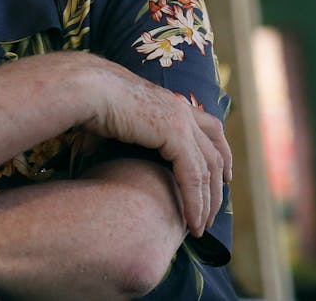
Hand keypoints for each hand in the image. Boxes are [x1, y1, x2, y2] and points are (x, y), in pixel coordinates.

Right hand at [73, 56, 231, 237]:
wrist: (89, 89)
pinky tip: (192, 221)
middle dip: (217, 185)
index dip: (222, 152)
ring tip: (201, 226)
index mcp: (173, 104)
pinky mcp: (174, 135)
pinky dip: (195, 202)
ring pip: (208, 169)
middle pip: (215, 152)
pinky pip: (193, 176)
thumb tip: (101, 152)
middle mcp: (183, 111)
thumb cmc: (94, 104)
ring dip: (207, 201)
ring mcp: (181, 122)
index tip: (225, 177)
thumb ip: (128, 135)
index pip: (212, 129)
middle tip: (214, 212)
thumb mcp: (121, 120)